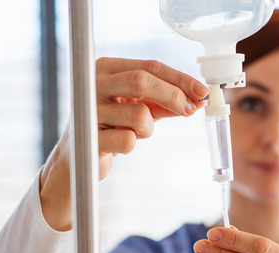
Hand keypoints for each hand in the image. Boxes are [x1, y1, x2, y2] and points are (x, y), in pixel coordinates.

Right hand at [39, 58, 207, 230]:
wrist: (76, 159)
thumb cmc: (111, 127)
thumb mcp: (138, 108)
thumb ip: (165, 101)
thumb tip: (197, 99)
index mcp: (106, 69)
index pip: (149, 66)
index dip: (179, 78)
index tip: (202, 91)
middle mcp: (93, 83)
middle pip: (142, 81)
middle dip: (173, 96)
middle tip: (191, 110)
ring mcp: (88, 110)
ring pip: (140, 115)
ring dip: (148, 129)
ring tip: (135, 133)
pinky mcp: (88, 138)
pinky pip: (129, 140)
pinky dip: (132, 144)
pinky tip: (118, 145)